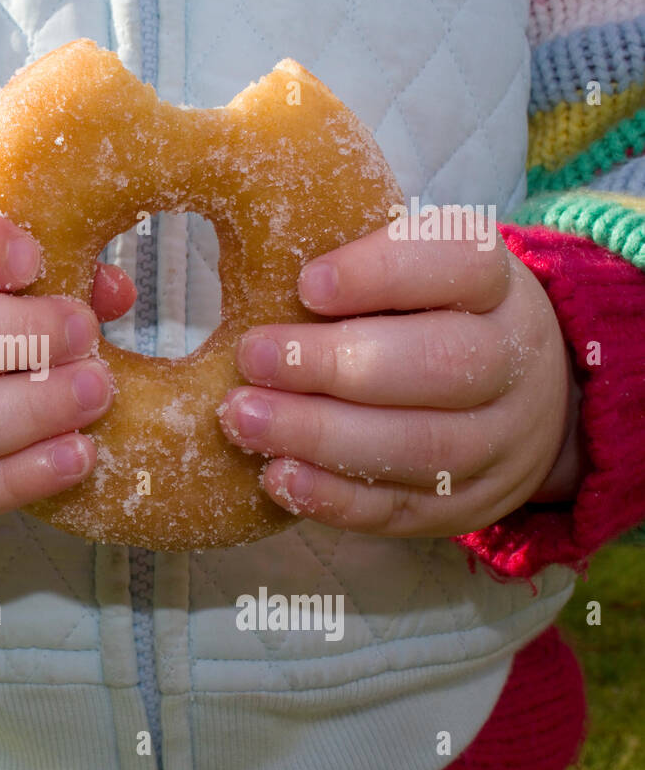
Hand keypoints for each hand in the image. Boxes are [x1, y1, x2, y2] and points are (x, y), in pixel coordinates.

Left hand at [217, 211, 583, 536]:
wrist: (527, 403)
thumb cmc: (431, 320)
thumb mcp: (417, 271)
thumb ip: (356, 265)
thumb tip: (257, 263)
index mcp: (496, 285)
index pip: (460, 261)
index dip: (382, 272)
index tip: (307, 283)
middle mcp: (514, 361)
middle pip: (441, 364)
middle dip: (334, 363)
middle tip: (252, 357)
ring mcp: (498, 442)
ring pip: (419, 445)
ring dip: (319, 434)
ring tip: (242, 418)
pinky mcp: (465, 505)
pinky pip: (401, 508)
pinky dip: (333, 496)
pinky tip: (276, 476)